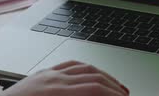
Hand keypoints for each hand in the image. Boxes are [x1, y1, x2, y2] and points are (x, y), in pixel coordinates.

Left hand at [0, 60, 129, 95]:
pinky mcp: (41, 74)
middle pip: (94, 77)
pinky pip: (69, 65)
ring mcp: (47, 74)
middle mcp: (53, 79)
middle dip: (114, 87)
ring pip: (84, 67)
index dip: (114, 95)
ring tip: (116, 88)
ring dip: (104, 76)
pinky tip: (93, 75)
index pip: (95, 89)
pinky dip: (87, 69)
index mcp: (56, 93)